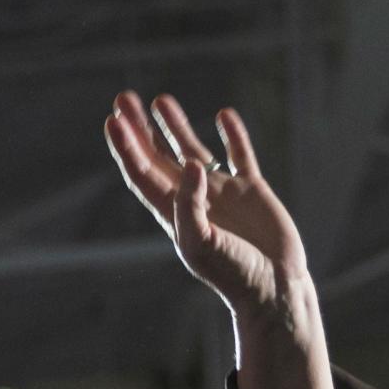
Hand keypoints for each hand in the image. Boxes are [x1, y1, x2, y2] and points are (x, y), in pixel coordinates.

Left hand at [105, 91, 336, 388]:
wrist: (275, 289)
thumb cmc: (234, 274)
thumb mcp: (202, 244)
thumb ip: (189, 204)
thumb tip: (190, 162)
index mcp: (174, 214)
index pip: (141, 174)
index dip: (126, 148)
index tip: (113, 120)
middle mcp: (194, 200)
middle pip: (157, 157)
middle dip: (139, 130)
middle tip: (123, 98)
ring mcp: (222, 194)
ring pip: (193, 151)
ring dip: (175, 126)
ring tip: (160, 100)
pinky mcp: (253, 192)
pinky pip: (240, 156)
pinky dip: (233, 136)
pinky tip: (224, 115)